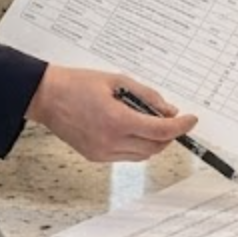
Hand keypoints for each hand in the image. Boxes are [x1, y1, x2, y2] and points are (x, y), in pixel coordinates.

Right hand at [26, 66, 197, 161]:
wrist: (46, 96)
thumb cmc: (77, 84)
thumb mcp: (117, 80)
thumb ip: (146, 96)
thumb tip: (168, 110)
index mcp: (117, 121)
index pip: (160, 131)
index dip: (180, 126)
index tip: (191, 120)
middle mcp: (110, 141)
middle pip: (154, 146)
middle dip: (167, 134)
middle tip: (169, 117)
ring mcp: (101, 152)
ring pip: (142, 155)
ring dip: (153, 141)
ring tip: (148, 120)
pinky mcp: (95, 156)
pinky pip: (125, 156)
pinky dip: (136, 145)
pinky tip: (131, 128)